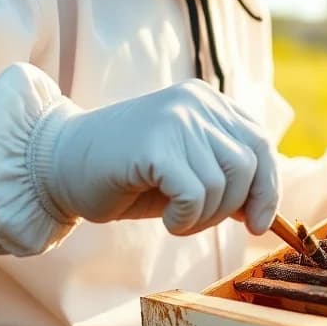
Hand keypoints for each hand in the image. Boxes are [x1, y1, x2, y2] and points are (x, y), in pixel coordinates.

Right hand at [41, 80, 278, 235]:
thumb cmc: (128, 175)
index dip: (267, 187)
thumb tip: (265, 211)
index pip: (260, 143)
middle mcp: (196, 103)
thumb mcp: (187, 170)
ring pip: (223, 183)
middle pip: (247, 164)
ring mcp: (175, 119)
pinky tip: (167, 220)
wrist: (60, 165)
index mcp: (208, 102)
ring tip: (177, 217)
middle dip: (231, 207)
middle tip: (198, 220)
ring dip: (204, 217)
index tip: (258, 223)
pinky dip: (186, 219)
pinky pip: (195, 195)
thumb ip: (225, 177)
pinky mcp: (154, 145)